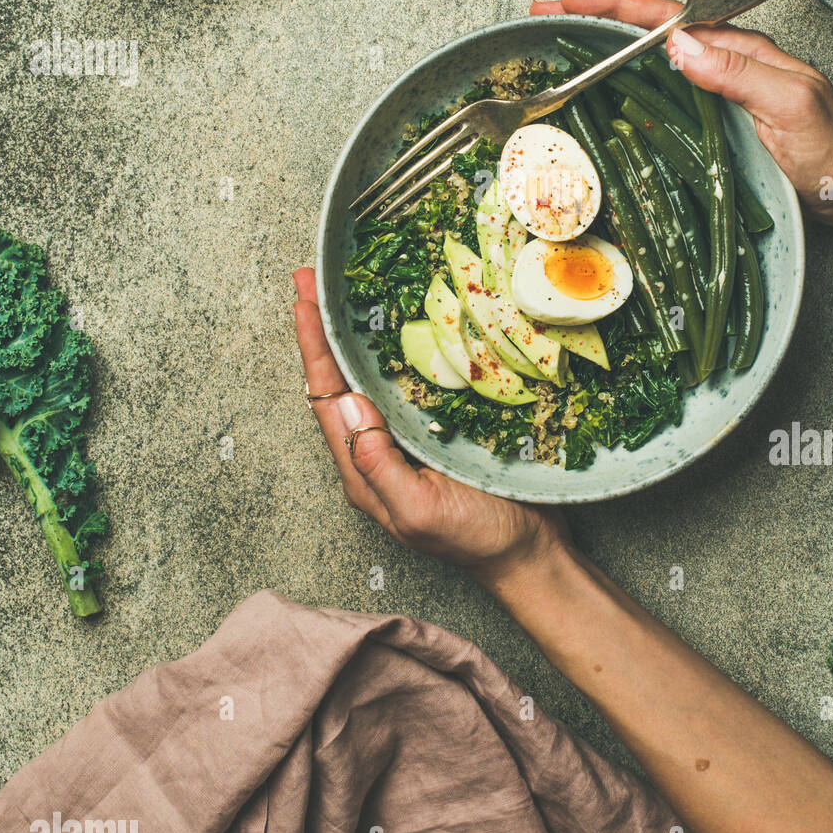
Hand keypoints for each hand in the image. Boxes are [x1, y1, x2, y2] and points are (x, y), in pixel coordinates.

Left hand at [291, 269, 568, 582]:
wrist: (530, 555)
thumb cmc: (478, 539)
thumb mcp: (420, 510)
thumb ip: (377, 463)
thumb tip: (345, 402)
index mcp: (362, 470)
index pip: (326, 397)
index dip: (313, 346)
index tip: (302, 299)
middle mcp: (376, 450)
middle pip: (339, 380)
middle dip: (323, 329)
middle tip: (310, 278)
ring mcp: (407, 438)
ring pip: (370, 376)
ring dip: (355, 333)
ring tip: (342, 290)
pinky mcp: (439, 428)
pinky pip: (409, 381)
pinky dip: (399, 347)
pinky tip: (403, 322)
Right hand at [531, 0, 832, 225]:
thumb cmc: (831, 148)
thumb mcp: (791, 103)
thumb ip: (739, 72)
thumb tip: (678, 43)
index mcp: (737, 48)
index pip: (668, 17)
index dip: (618, 6)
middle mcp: (719, 64)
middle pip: (647, 34)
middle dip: (595, 20)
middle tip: (543, 15)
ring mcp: (711, 95)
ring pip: (646, 64)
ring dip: (601, 52)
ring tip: (556, 46)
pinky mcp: (706, 126)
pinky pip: (655, 99)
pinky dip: (621, 89)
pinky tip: (597, 94)